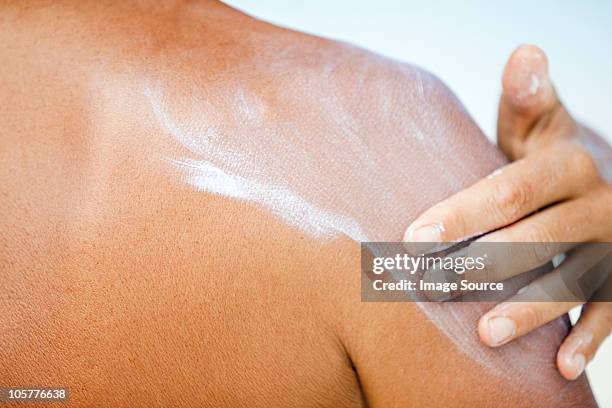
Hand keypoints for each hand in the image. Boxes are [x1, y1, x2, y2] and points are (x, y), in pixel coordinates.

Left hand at [403, 45, 611, 379]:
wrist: (604, 179)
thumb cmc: (549, 156)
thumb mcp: (541, 125)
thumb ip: (528, 100)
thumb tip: (525, 51)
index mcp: (568, 163)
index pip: (510, 191)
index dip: (464, 214)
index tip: (416, 237)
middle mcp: (596, 205)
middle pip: (534, 239)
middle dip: (480, 265)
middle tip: (431, 289)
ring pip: (570, 280)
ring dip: (530, 309)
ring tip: (486, 334)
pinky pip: (610, 312)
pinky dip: (589, 339)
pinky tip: (559, 365)